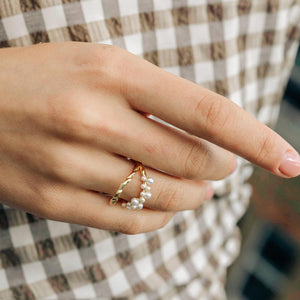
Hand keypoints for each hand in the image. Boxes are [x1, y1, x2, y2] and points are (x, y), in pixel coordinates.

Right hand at [0, 42, 298, 233]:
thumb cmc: (48, 77)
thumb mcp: (104, 66)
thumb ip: (158, 101)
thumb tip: (210, 140)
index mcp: (113, 73)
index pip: (207, 112)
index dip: (257, 138)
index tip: (289, 160)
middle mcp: (93, 120)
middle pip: (191, 163)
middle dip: (220, 169)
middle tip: (222, 166)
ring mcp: (70, 165)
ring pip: (163, 198)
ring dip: (193, 196)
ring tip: (197, 187)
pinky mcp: (54, 200)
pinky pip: (130, 222)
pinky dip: (160, 216)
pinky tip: (163, 205)